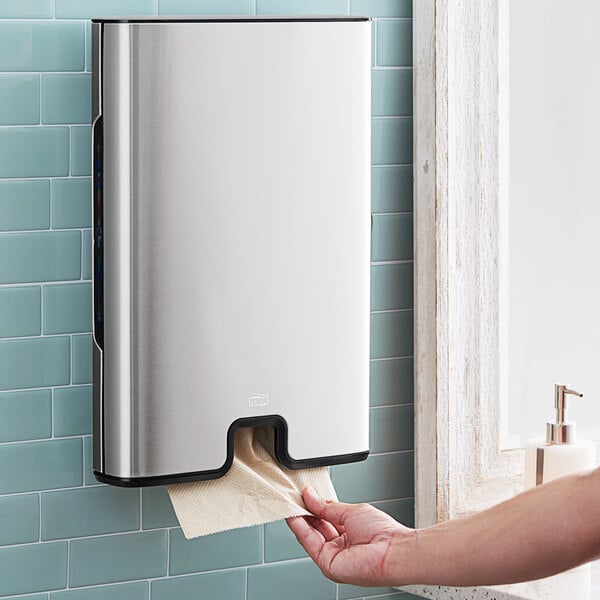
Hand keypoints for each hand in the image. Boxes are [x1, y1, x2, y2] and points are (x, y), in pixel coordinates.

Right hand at [287, 487, 413, 586]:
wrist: (392, 550)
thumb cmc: (382, 533)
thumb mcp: (351, 511)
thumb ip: (327, 507)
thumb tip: (311, 496)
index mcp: (349, 533)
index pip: (325, 519)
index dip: (314, 506)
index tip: (304, 495)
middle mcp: (340, 546)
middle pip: (316, 527)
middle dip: (305, 511)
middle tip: (294, 497)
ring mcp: (334, 555)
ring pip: (310, 536)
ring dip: (299, 519)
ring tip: (292, 503)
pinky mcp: (328, 564)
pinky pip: (310, 544)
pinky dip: (300, 529)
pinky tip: (295, 516)